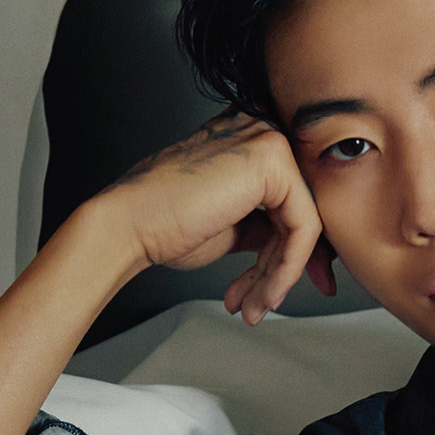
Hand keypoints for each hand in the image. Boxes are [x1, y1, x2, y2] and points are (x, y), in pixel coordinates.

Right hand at [100, 112, 336, 322]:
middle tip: (270, 304)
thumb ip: (267, 226)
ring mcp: (267, 138)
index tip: (288, 287)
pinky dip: (285, 269)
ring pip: (304, 224)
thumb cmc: (166, 224)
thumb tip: (297, 246)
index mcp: (249, 138)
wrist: (130, 225)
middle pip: (302, 210)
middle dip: (290, 267)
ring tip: (253, 306)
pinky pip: (302, 228)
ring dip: (278, 276)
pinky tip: (263, 293)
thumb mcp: (233, 226)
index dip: (296, 250)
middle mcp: (260, 129)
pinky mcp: (271, 159)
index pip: (294, 199)